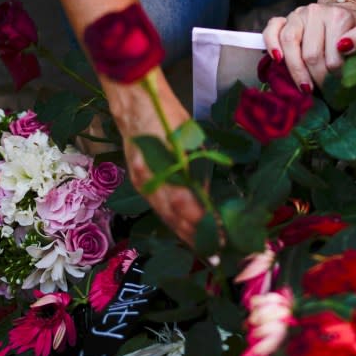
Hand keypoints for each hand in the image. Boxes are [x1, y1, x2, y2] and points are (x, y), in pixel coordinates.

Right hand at [106, 71, 203, 244]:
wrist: (134, 99)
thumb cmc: (166, 114)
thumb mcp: (189, 139)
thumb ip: (197, 169)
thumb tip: (208, 196)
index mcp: (160, 170)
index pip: (186, 206)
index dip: (203, 223)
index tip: (222, 236)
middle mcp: (147, 181)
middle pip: (173, 218)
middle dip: (194, 238)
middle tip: (215, 255)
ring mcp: (141, 181)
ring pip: (164, 215)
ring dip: (184, 233)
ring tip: (203, 249)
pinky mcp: (139, 179)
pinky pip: (158, 206)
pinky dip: (173, 220)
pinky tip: (185, 228)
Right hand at [262, 1, 355, 88]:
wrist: (341, 8)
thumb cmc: (353, 27)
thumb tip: (344, 47)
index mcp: (338, 16)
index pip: (334, 56)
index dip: (336, 78)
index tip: (341, 89)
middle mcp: (315, 12)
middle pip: (311, 54)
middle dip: (317, 79)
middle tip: (325, 93)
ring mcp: (297, 15)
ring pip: (289, 43)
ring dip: (296, 70)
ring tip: (305, 88)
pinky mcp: (283, 19)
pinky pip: (271, 30)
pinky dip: (271, 45)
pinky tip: (277, 60)